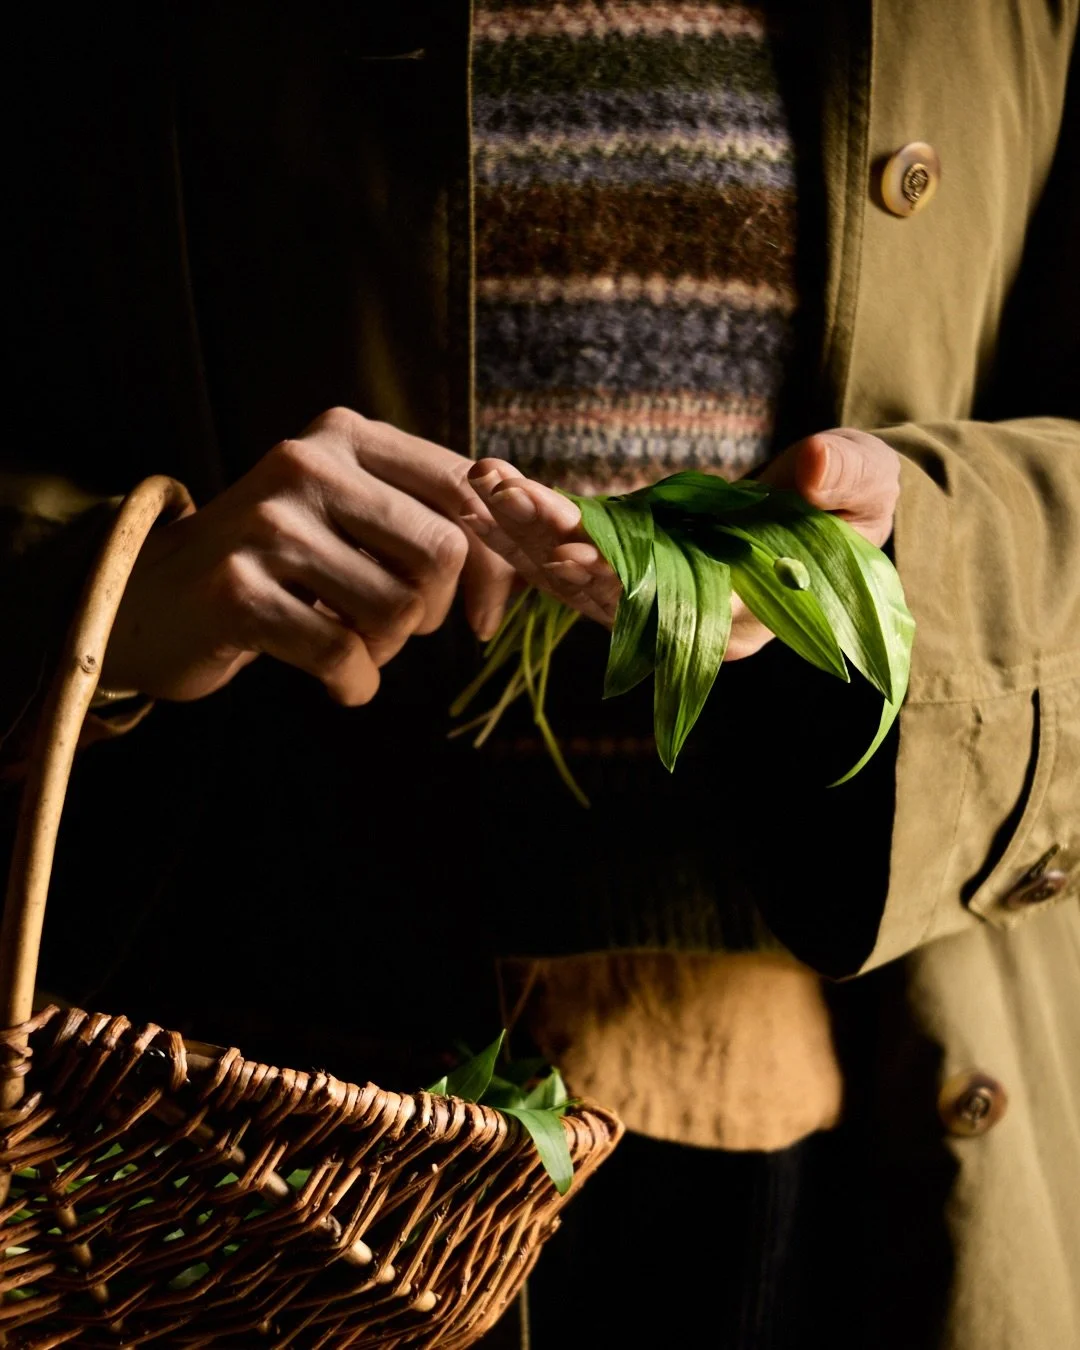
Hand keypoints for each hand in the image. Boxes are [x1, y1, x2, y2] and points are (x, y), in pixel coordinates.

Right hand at [103, 408, 514, 703]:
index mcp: (347, 435)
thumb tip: (534, 558)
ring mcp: (267, 525)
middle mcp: (307, 463)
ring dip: (388, 651)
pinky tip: (337, 681)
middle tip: (397, 630)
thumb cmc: (282, 564)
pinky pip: (342, 655)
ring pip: (396, 610)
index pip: (465, 491)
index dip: (498, 565)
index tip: (487, 616)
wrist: (158, 598)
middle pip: (442, 553)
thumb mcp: (353, 515)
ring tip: (351, 644)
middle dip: (434, 613)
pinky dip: (353, 684)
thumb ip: (431, 516)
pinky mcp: (236, 590)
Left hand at [464, 428, 899, 659]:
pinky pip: (563, 552)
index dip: (621, 578)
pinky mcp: (624, 562)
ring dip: (519, 531)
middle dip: (548, 542)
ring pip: (570, 575)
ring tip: (476, 481)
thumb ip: (846, 478)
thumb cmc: (852, 501)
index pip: (670, 603)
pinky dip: (521, 526)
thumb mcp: (868, 483)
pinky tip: (480, 494)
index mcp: (740, 612)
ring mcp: (646, 593)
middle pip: (601, 589)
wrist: (825, 506)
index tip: (574, 552)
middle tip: (499, 494)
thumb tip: (810, 465)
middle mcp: (681, 617)